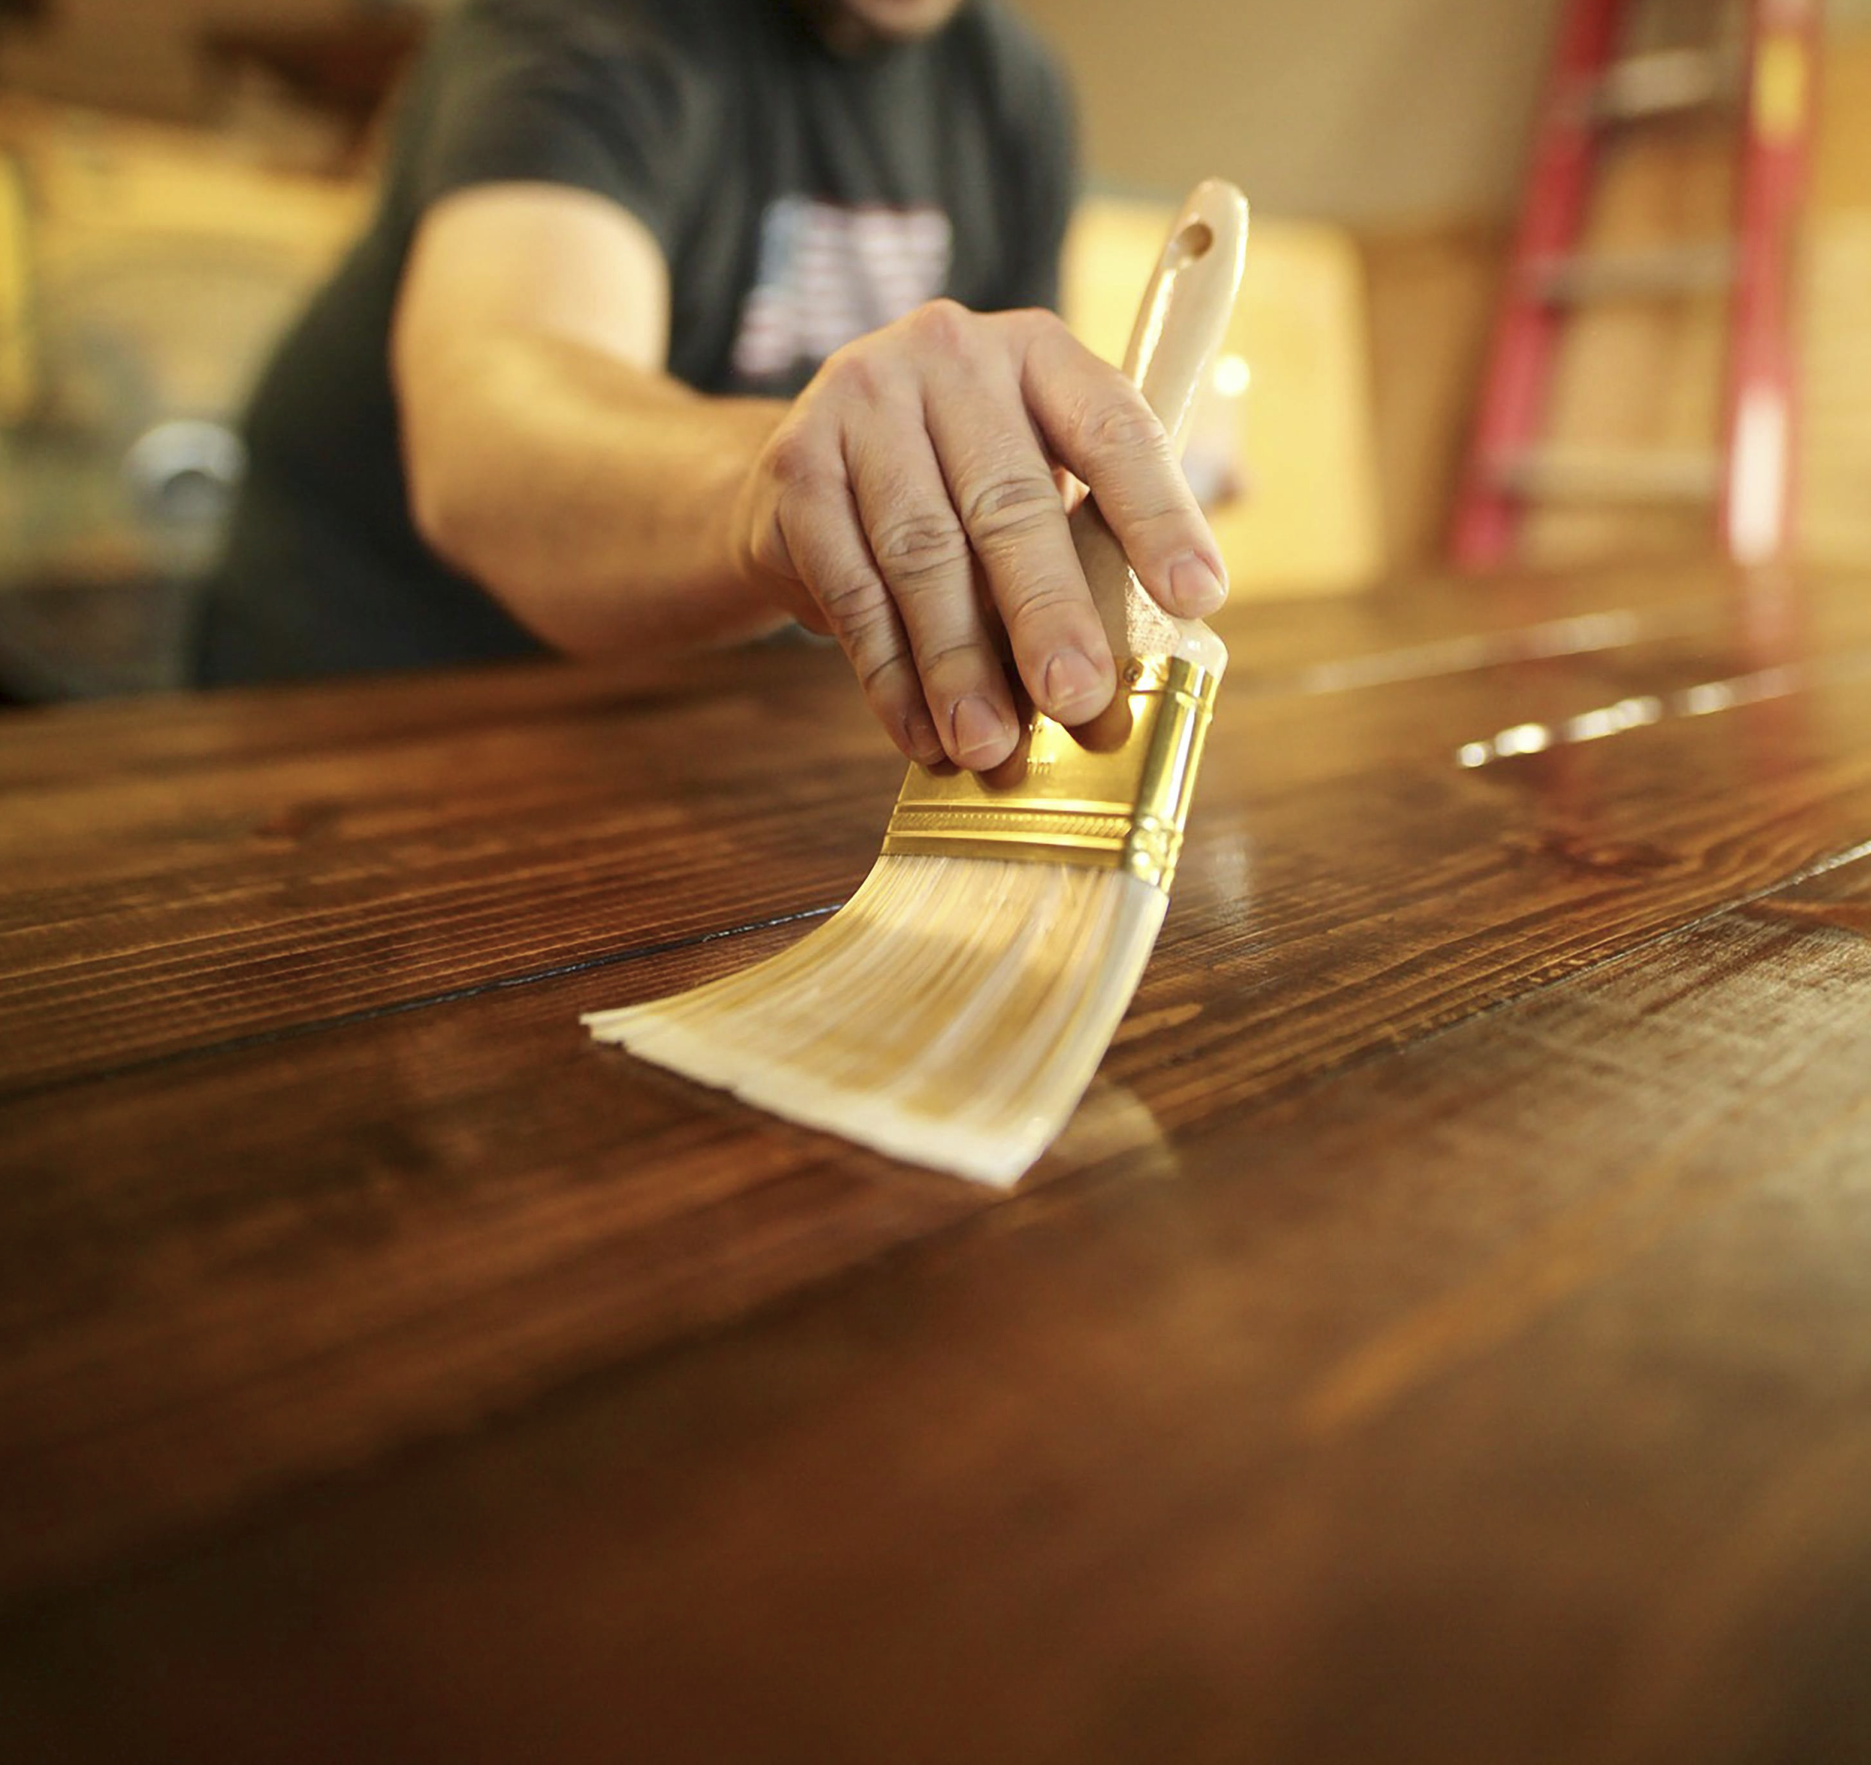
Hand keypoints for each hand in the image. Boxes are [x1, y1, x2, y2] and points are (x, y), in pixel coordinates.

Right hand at [731, 299, 1228, 770]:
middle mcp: (950, 355)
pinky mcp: (793, 466)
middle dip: (1048, 614)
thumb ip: (1085, 551)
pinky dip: (888, 676)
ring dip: (958, 665)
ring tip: (989, 745)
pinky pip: (850, 588)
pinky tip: (920, 735)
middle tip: (1077, 700)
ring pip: (922, 553)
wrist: (803, 474)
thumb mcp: (1030, 484)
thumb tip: (1126, 681)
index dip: (1158, 515)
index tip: (1197, 597)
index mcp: (1039, 353)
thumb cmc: (953, 490)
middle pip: (1008, 501)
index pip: (1113, 426)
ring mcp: (861, 401)